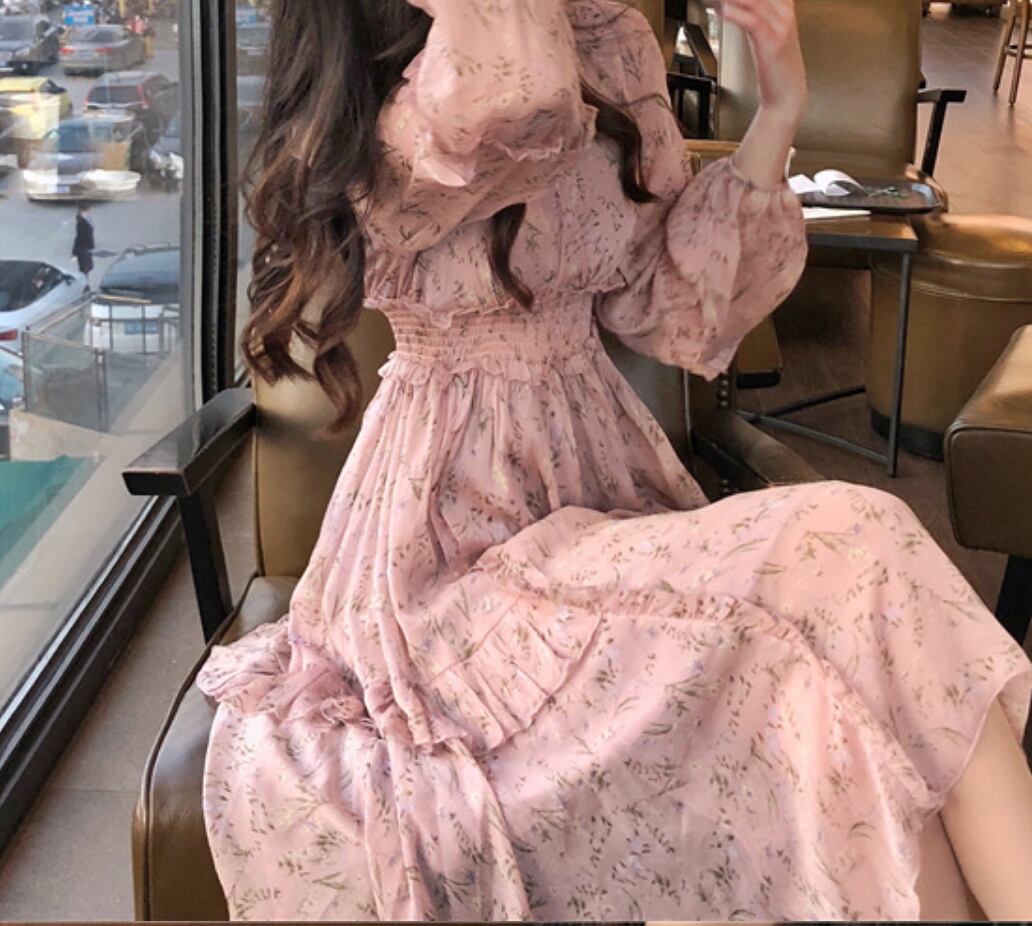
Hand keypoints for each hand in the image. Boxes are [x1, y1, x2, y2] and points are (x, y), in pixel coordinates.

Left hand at [719, 0, 806, 127]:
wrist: (786, 93)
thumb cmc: (774, 65)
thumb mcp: (766, 32)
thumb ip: (754, 13)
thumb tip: (733, 4)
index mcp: (785, 7)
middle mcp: (785, 12)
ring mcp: (781, 25)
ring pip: (755, 0)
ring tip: (717, 0)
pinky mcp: (772, 40)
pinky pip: (753, 20)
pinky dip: (734, 14)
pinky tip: (722, 11)